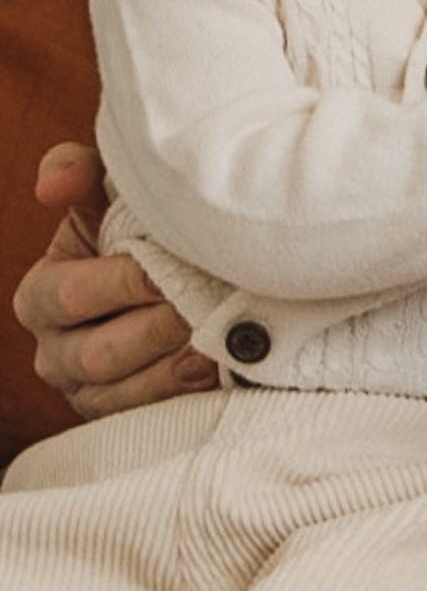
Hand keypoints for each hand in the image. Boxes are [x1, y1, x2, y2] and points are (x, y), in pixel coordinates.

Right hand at [13, 142, 214, 417]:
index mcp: (41, 295)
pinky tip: (222, 372)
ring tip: (219, 343)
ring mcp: (88, 391)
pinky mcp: (125, 418)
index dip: (119, 284)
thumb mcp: (106, 195)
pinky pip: (150, 418)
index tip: (168, 270)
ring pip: (123, 392)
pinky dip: (186, 395)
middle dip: (155, 329)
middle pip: (98, 353)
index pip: (67, 296)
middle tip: (204, 307)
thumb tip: (58, 181)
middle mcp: (55, 350)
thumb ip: (80, 173)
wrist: (183, 277)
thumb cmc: (141, 229)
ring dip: (172, 367)